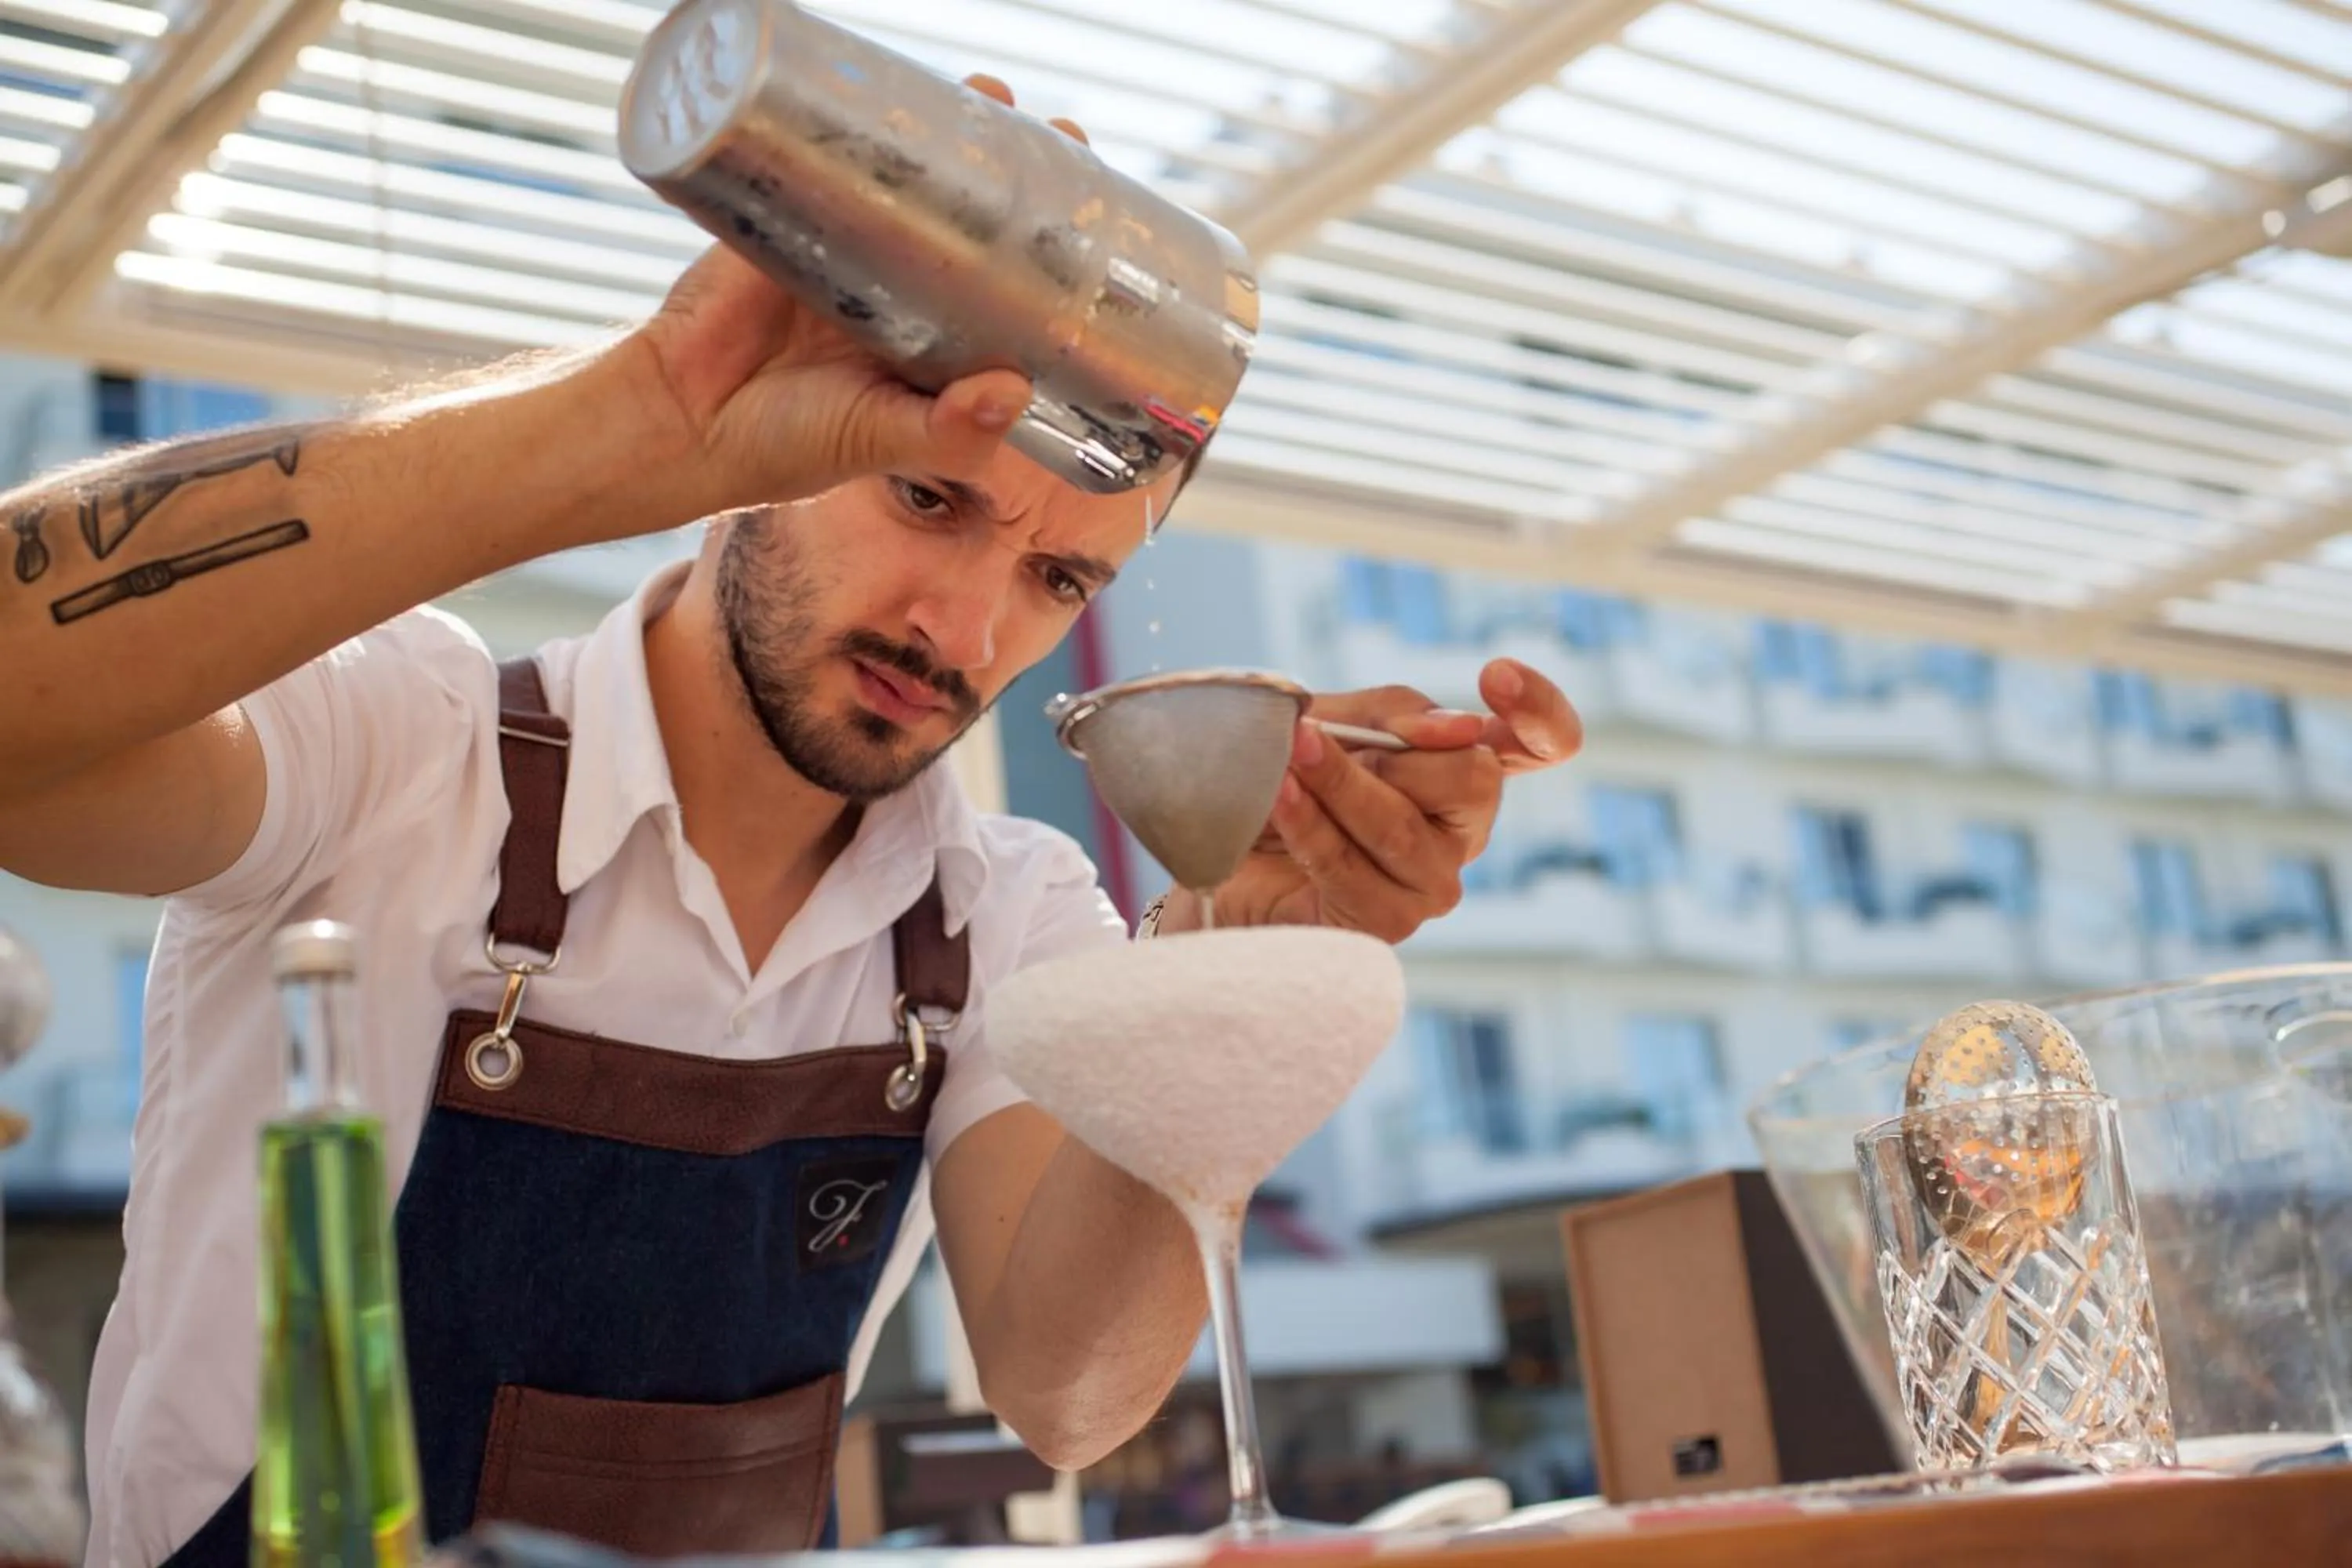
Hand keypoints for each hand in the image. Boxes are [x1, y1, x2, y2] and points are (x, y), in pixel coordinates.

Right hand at [628, 76, 1087, 514]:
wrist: (674, 420)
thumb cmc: (782, 446)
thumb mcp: (879, 443)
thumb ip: (947, 433)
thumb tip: (1013, 390)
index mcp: (937, 348)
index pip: (1014, 288)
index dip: (1056, 251)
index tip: (1099, 218)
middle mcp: (902, 294)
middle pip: (976, 218)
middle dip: (1020, 174)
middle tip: (1061, 136)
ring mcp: (848, 250)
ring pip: (913, 179)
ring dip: (953, 133)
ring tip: (994, 93)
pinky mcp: (790, 217)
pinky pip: (830, 160)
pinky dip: (861, 123)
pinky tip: (897, 90)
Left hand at [1159, 658, 1582, 942]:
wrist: (1217, 844)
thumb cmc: (1283, 779)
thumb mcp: (1334, 720)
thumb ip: (1394, 714)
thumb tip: (1461, 728)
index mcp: (1462, 770)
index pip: (1543, 744)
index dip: (1541, 711)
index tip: (1496, 675)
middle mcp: (1460, 830)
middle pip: (1472, 779)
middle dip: (1389, 753)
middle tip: (1315, 738)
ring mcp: (1429, 883)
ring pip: (1401, 828)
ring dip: (1337, 784)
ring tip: (1291, 754)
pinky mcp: (1385, 925)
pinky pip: (1353, 871)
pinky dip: (1311, 827)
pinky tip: (1281, 798)